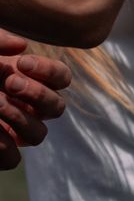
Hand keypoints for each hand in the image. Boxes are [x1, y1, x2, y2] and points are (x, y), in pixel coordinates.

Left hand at [0, 30, 70, 169]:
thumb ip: (0, 41)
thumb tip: (21, 46)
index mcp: (30, 83)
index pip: (61, 79)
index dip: (49, 71)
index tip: (22, 63)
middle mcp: (27, 109)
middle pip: (56, 108)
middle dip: (36, 94)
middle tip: (9, 82)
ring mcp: (12, 132)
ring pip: (37, 135)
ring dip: (19, 118)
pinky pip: (12, 159)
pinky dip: (2, 146)